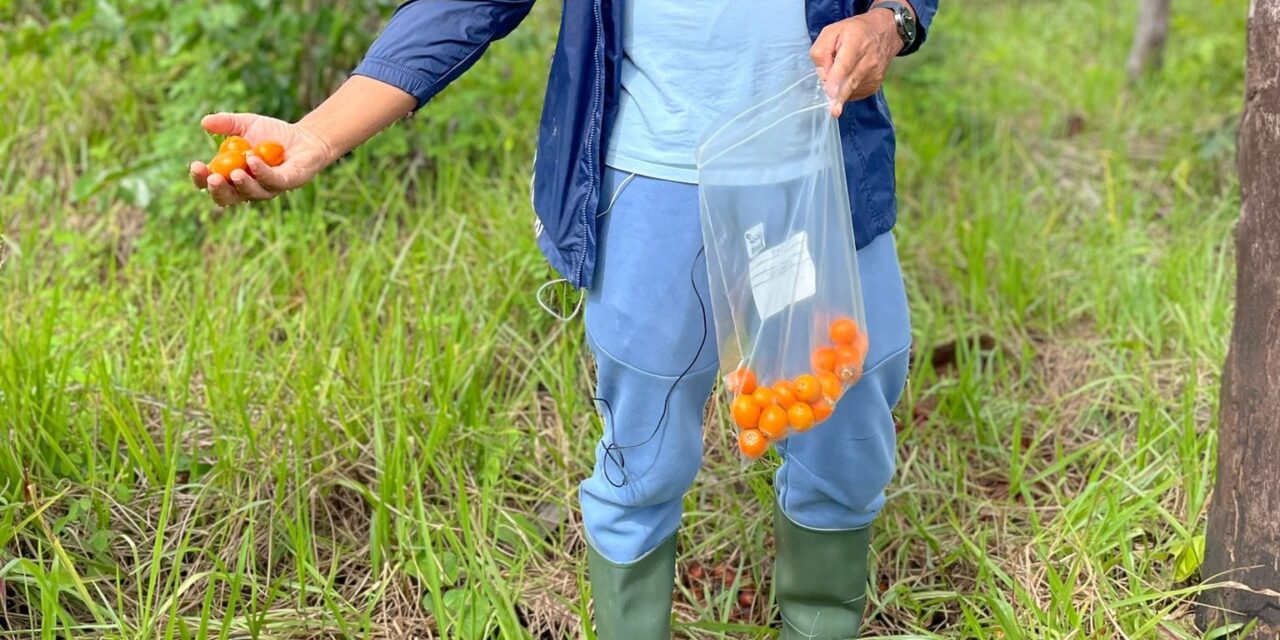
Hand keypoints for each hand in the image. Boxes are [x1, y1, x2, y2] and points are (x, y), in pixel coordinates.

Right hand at [190, 113, 336, 206]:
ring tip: (234, 172)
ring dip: (241, 183)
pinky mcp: (287, 183)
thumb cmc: (272, 134)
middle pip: (227, 196)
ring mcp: (267, 188)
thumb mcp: (246, 124)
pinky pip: (272, 181)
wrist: (305, 137)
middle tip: (212, 177)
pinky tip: (252, 160)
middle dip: (217, 188)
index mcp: (232, 176)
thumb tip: (204, 122)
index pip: (211, 183)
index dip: (201, 178)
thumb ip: (226, 123)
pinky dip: (261, 172)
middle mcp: (248, 187)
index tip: (195, 165)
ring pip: (251, 193)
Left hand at [809, 8, 904, 116]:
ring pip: (851, 89)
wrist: (886, 32)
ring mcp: (874, 74)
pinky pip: (855, 93)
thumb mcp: (832, 32)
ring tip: (837, 76)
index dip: (837, 79)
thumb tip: (822, 75)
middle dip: (840, 98)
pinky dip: (847, 90)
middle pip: (850, 82)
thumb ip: (821, 52)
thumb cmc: (854, 31)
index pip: (845, 64)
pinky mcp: (875, 85)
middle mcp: (868, 60)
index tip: (831, 93)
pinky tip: (847, 80)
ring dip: (839, 89)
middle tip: (833, 112)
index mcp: (855, 42)